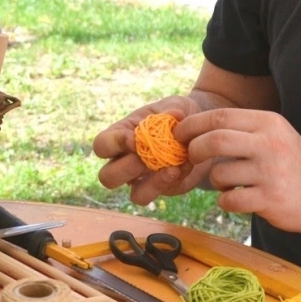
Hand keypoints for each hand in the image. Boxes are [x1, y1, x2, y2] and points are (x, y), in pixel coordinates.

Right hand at [93, 95, 214, 205]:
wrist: (199, 131)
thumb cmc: (178, 115)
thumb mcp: (176, 105)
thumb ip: (173, 108)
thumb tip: (174, 115)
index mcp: (120, 137)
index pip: (101, 145)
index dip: (114, 144)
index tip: (135, 138)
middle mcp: (126, 162)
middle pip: (107, 177)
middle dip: (125, 169)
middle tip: (144, 159)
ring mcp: (144, 179)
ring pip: (135, 196)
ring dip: (152, 185)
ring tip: (170, 168)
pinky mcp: (163, 188)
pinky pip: (162, 193)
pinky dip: (172, 182)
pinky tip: (184, 166)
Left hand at [175, 107, 300, 234]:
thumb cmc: (293, 167)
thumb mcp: (276, 137)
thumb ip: (243, 130)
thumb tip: (196, 127)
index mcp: (269, 123)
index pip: (221, 116)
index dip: (193, 125)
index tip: (178, 134)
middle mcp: (271, 144)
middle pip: (215, 140)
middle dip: (195, 149)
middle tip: (191, 157)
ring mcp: (271, 172)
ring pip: (220, 173)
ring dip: (215, 181)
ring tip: (227, 184)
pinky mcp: (270, 199)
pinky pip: (229, 200)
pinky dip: (225, 202)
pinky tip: (237, 200)